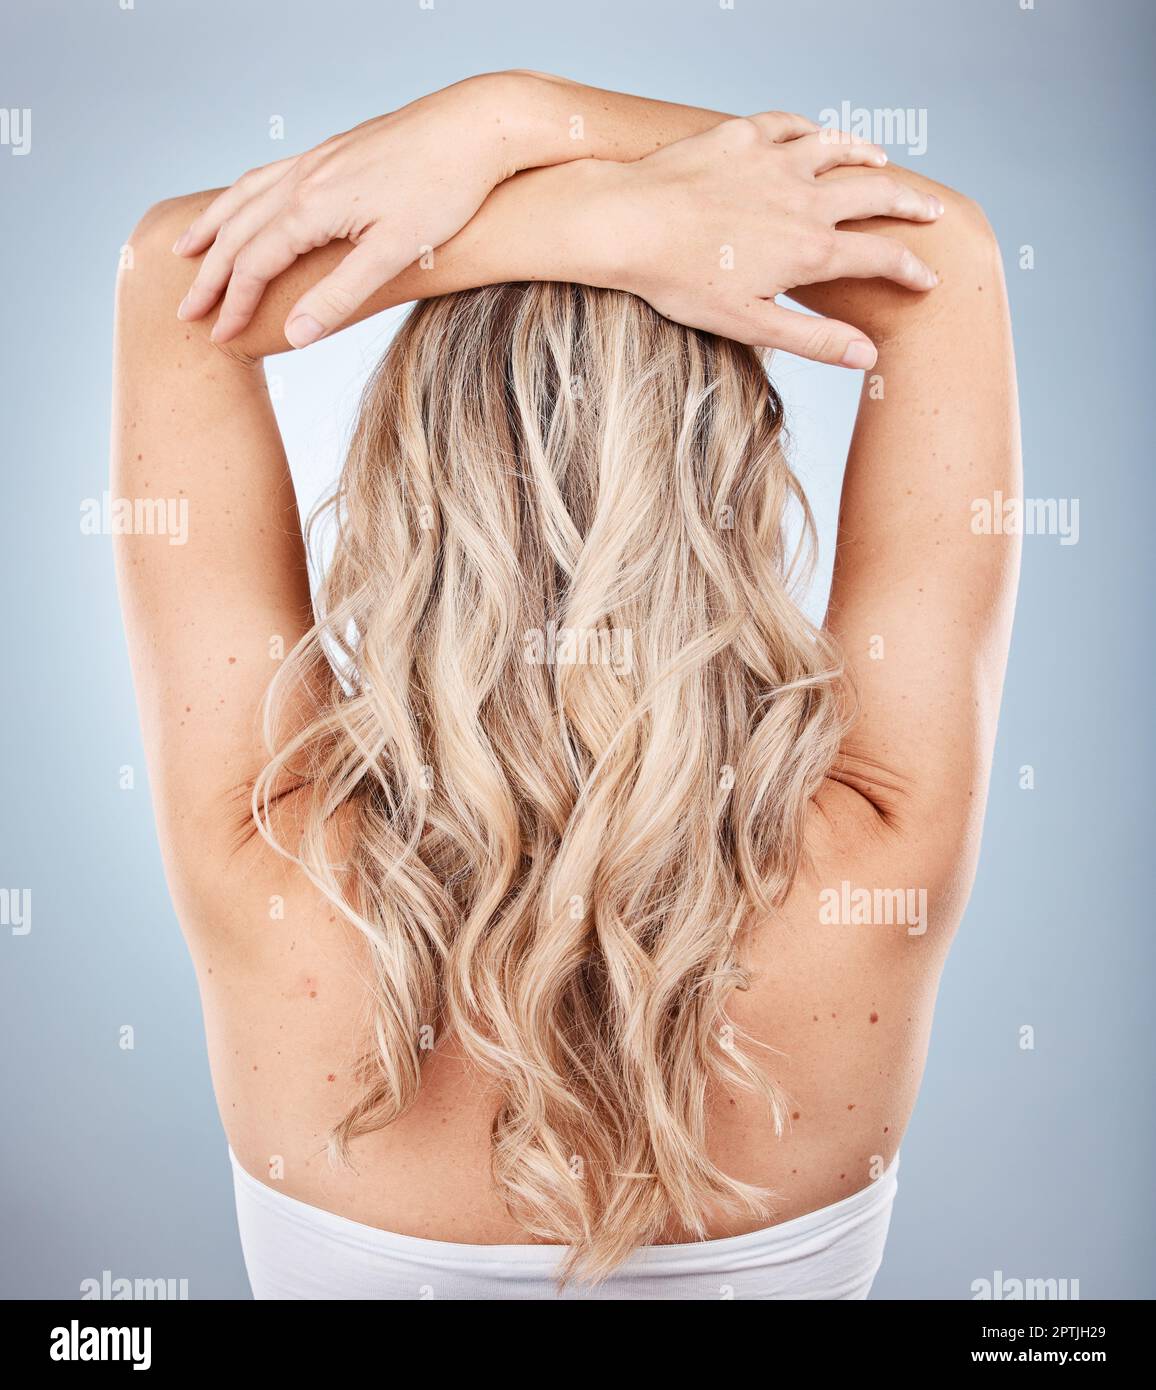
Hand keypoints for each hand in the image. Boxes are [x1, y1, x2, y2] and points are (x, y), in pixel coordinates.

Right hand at [171, 74, 534, 346]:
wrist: (477, 126)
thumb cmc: (444, 192)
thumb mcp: (394, 254)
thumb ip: (339, 295)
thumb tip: (293, 335)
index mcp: (312, 207)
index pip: (255, 263)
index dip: (234, 304)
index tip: (216, 337)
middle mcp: (304, 178)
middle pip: (238, 231)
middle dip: (209, 274)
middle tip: (184, 310)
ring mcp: (318, 159)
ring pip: (246, 195)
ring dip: (214, 226)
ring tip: (186, 250)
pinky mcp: (335, 150)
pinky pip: (270, 175)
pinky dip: (243, 197)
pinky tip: (246, 206)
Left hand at [604, 114, 944, 366]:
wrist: (629, 223)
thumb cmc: (682, 283)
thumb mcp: (751, 324)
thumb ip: (814, 338)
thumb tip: (869, 356)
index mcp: (810, 249)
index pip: (880, 258)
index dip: (911, 270)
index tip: (929, 278)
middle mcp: (804, 198)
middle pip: (876, 195)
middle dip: (911, 205)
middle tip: (932, 211)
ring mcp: (775, 160)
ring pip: (839, 149)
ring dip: (868, 158)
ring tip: (883, 165)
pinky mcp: (743, 135)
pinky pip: (792, 125)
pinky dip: (814, 131)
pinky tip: (819, 136)